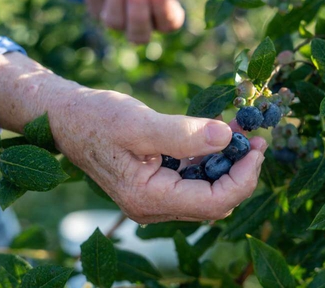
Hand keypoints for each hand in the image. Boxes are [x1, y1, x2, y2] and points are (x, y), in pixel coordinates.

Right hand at [0, 53, 265, 223]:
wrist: (67, 117)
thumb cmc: (95, 118)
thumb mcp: (138, 123)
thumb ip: (182, 134)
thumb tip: (227, 137)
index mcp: (148, 199)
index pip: (213, 201)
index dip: (243, 176)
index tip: (258, 145)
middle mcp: (154, 206)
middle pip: (215, 200)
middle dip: (241, 170)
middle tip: (256, 136)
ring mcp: (156, 197)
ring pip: (208, 189)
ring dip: (229, 162)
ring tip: (243, 129)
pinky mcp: (158, 182)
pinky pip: (195, 177)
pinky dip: (213, 156)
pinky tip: (222, 132)